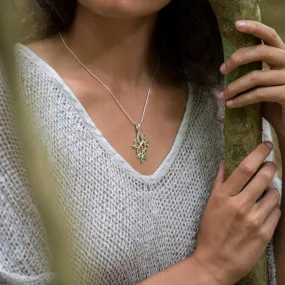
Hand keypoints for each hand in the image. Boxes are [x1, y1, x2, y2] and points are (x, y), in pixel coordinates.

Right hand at [192, 142, 280, 284]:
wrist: (216, 262)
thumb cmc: (210, 231)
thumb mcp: (210, 204)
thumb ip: (219, 182)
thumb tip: (226, 162)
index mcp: (224, 196)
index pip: (246, 168)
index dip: (259, 153)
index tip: (267, 145)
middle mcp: (241, 205)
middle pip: (264, 177)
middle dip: (271, 167)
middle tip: (271, 165)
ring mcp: (254, 220)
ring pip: (275, 195)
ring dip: (273, 190)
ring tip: (266, 193)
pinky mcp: (265, 233)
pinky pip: (277, 212)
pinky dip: (273, 207)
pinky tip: (265, 210)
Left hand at [217, 20, 284, 136]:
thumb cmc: (273, 103)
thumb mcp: (263, 83)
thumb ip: (253, 72)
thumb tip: (227, 67)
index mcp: (283, 56)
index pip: (270, 36)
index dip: (255, 28)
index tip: (236, 25)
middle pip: (260, 51)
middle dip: (237, 59)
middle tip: (221, 70)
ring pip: (255, 76)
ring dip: (233, 87)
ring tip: (222, 95)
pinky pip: (258, 94)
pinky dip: (241, 99)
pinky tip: (231, 104)